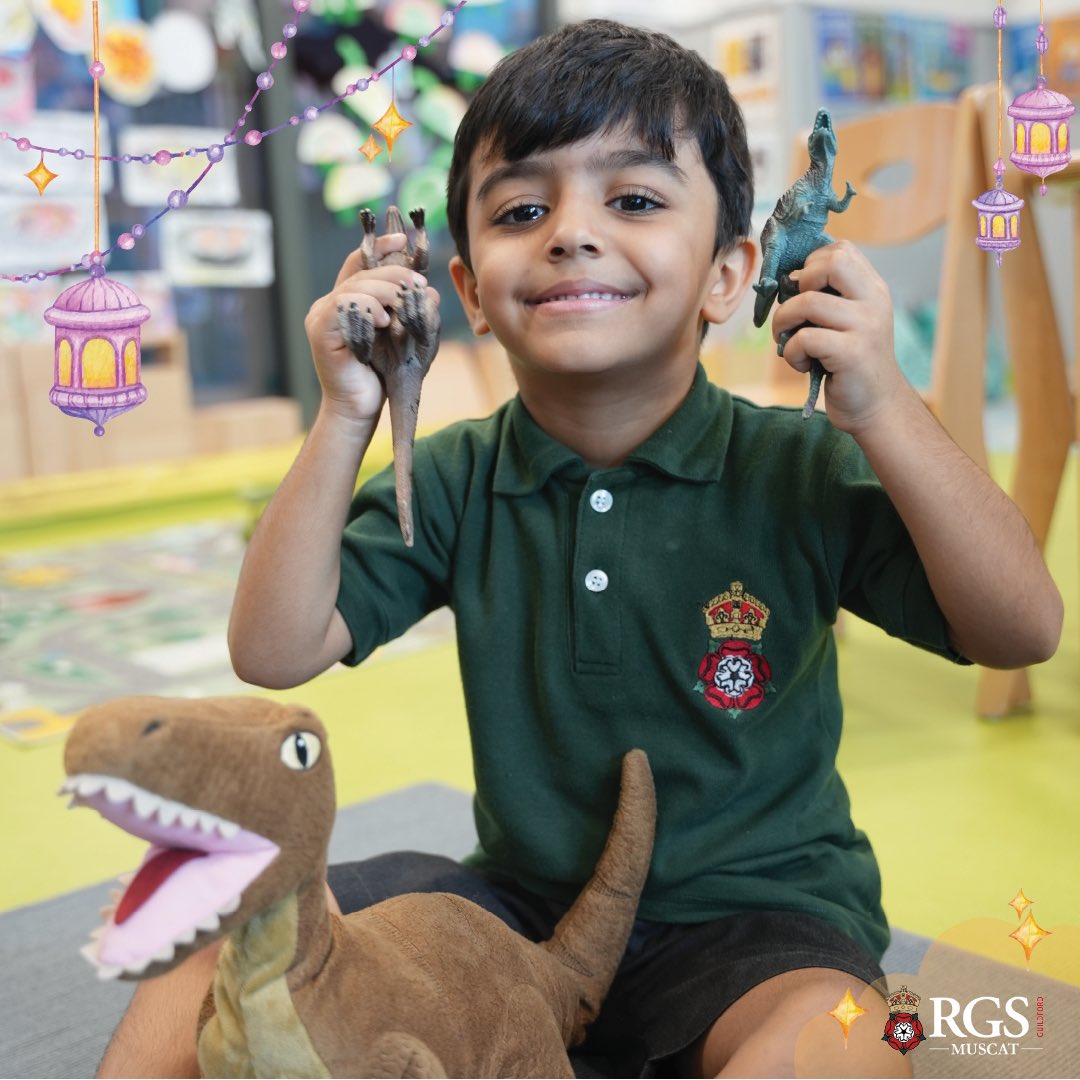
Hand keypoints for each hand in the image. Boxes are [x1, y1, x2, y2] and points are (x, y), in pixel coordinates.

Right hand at [303, 232, 440, 423]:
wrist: (359, 408)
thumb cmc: (383, 376)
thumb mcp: (404, 338)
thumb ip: (413, 313)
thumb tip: (430, 292)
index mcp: (345, 302)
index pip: (358, 263)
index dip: (379, 246)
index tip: (402, 239)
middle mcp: (328, 304)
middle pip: (360, 273)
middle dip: (393, 274)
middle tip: (417, 284)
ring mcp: (320, 316)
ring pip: (354, 287)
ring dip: (383, 292)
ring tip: (400, 307)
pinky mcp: (320, 332)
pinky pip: (343, 305)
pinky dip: (367, 308)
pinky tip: (383, 321)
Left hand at [771, 240, 907, 434]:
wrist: (875, 406)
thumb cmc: (849, 363)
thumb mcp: (845, 322)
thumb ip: (827, 297)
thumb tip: (785, 279)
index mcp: (872, 289)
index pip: (840, 250)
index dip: (810, 265)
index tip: (801, 292)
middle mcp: (874, 301)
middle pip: (831, 262)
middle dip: (799, 283)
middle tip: (795, 312)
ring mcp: (866, 327)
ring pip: (808, 302)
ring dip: (783, 322)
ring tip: (788, 342)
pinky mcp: (852, 354)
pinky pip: (805, 338)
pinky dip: (791, 351)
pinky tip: (800, 364)